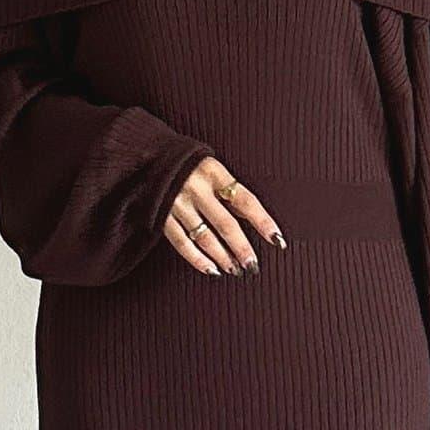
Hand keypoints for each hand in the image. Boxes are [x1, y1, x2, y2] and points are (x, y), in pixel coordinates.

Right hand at [163, 157, 285, 276]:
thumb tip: (253, 219)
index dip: (263, 221)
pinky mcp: (163, 217)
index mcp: (214, 173)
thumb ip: (229, 192)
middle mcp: (197, 189)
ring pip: (204, 237)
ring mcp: (178, 204)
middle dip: (241, 248)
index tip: (277, 239)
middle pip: (225, 224)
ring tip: (235, 270)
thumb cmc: (191, 168)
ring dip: (222, 257)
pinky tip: (212, 270)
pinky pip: (183, 244)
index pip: (245, 201)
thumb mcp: (213, 170)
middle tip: (253, 265)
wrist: (152, 159)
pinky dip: (198, 260)